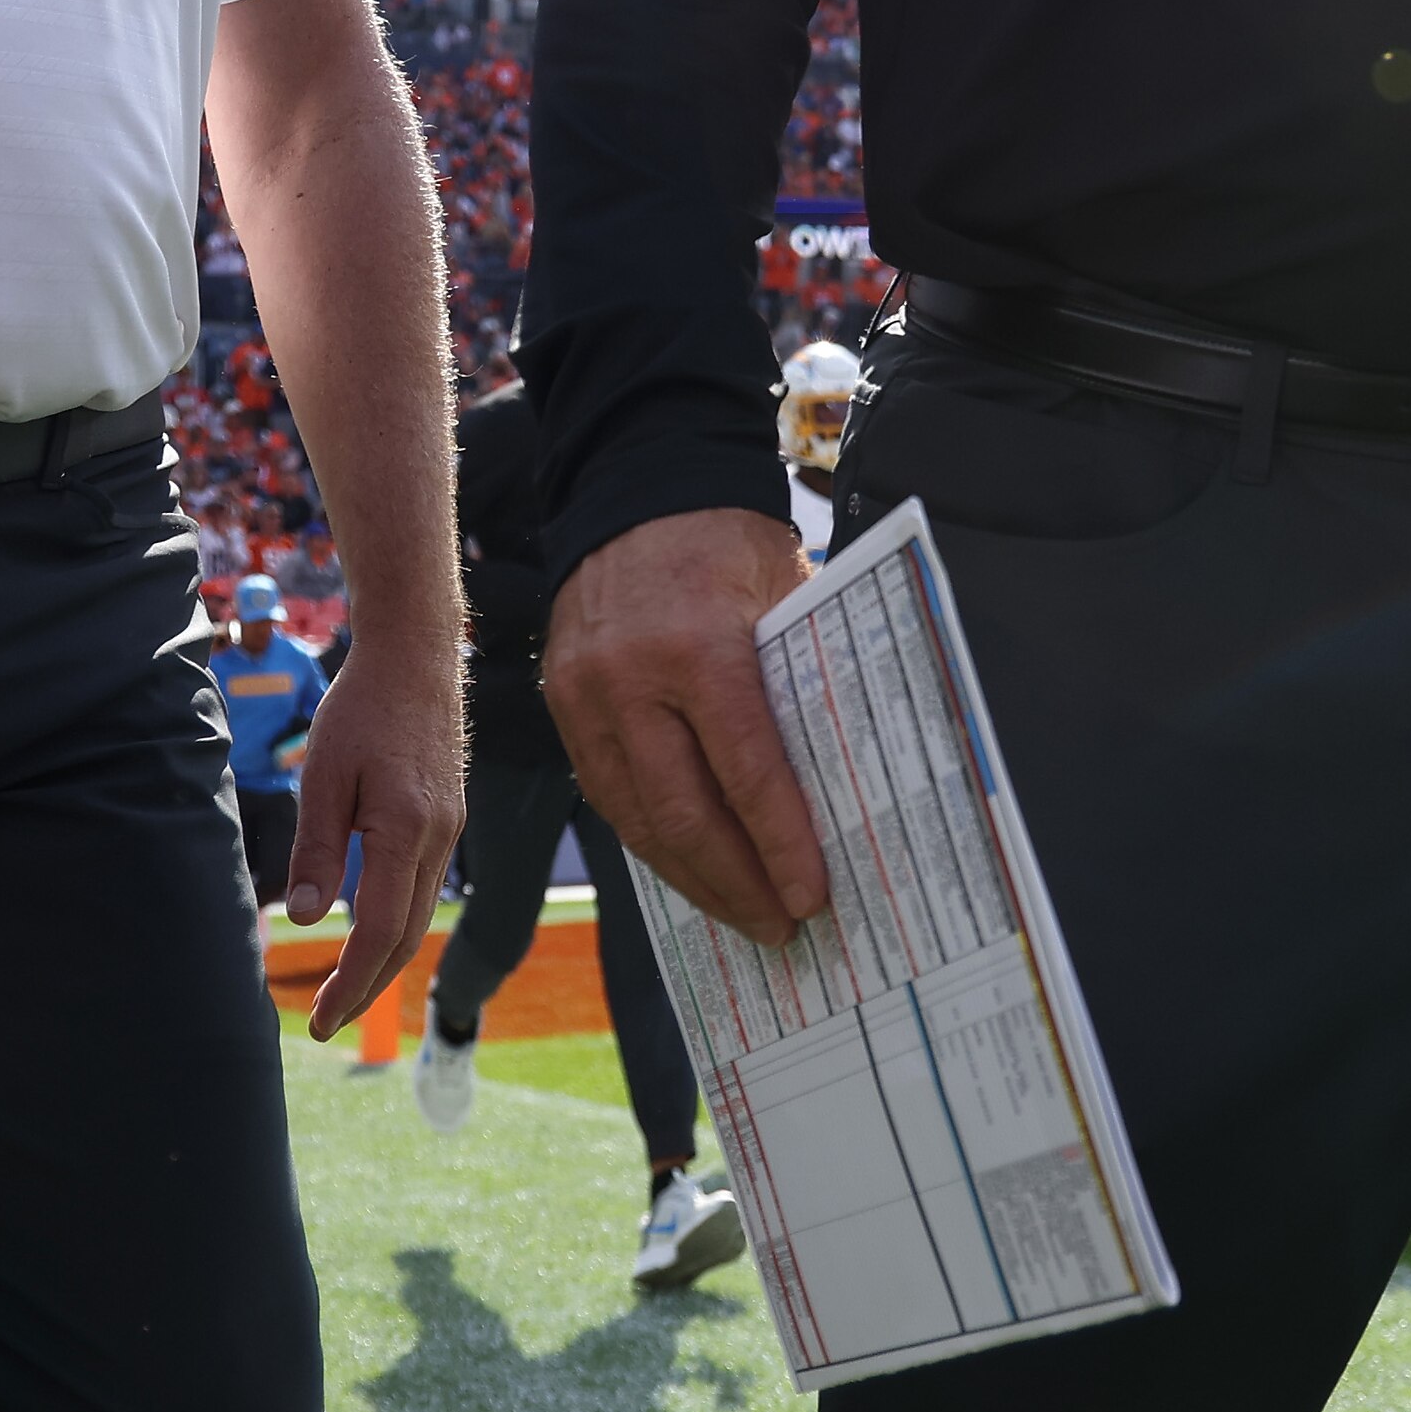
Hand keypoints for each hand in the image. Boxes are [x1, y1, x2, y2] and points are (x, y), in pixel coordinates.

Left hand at [278, 639, 462, 1042]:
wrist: (416, 656)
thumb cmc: (361, 709)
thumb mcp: (322, 776)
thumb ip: (315, 851)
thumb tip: (303, 920)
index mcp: (405, 829)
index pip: (380, 930)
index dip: (350, 982)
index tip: (319, 1019)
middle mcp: (438, 837)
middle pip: (408, 936)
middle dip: (367, 986)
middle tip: (326, 1021)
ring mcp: (450, 829)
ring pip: (420, 915)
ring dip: (383, 959)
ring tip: (343, 988)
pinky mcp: (449, 818)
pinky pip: (426, 886)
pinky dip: (398, 922)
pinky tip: (370, 930)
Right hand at [545, 506, 820, 945]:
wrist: (636, 486)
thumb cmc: (727, 542)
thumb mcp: (784, 594)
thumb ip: (803, 679)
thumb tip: (847, 778)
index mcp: (698, 646)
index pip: (745, 769)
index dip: (779, 842)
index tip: (811, 894)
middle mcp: (629, 679)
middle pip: (684, 812)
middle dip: (737, 881)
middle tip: (782, 925)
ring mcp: (586, 697)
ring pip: (637, 818)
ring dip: (693, 878)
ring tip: (743, 914)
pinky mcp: (563, 706)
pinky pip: (608, 795)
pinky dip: (653, 840)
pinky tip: (691, 869)